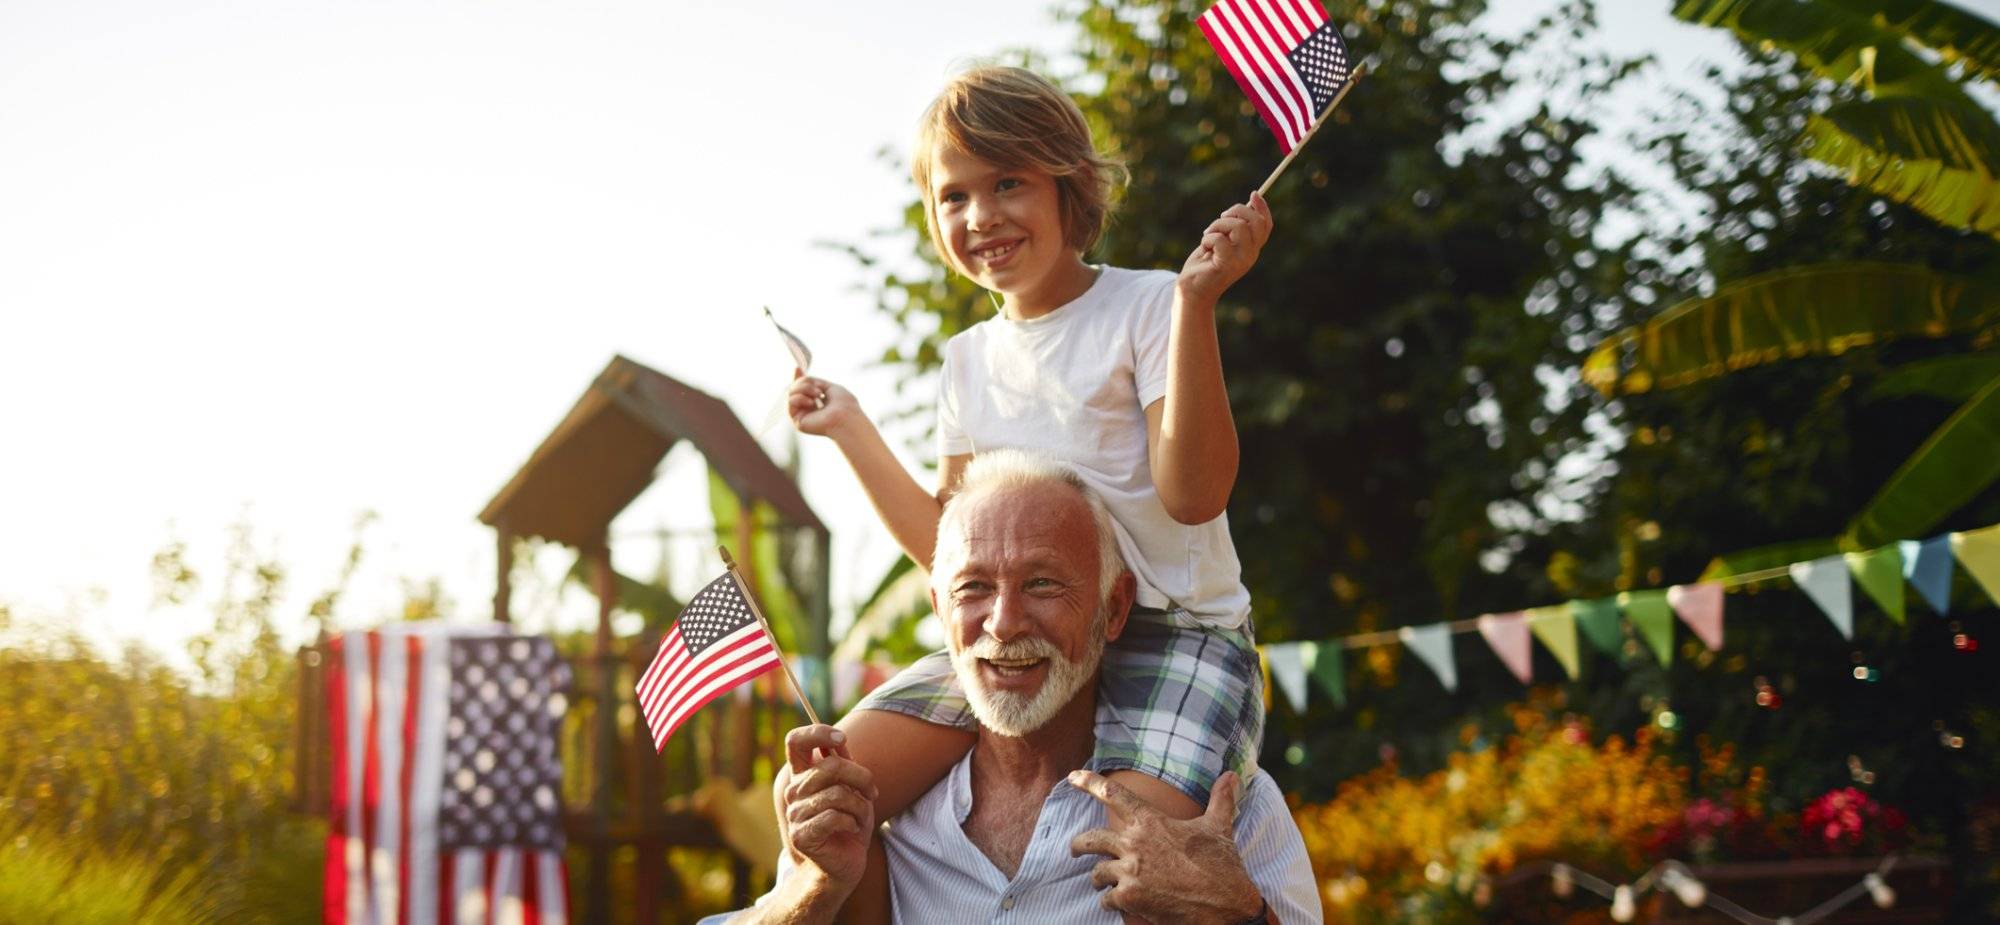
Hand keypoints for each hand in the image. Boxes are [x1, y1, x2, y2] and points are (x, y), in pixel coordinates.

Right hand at [775, 724, 877, 890]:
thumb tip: (839, 741)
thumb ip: (844, 765)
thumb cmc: (850, 825)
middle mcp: (794, 792)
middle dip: (861, 777)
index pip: (796, 741)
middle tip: (872, 793)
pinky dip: (853, 822)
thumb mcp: (853, 791)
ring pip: (837, 794)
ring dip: (860, 806)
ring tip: (861, 817)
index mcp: (803, 776)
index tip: (841, 739)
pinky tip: (852, 830)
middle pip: (829, 766)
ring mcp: (795, 814)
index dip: (818, 733)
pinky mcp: (801, 835)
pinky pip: (835, 816)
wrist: (844, 866)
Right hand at [787, 370, 862, 438]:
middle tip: (817, 388)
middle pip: (794, 388)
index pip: (802, 389)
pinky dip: (800, 398)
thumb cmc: (843, 404)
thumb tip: (800, 374)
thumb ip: (814, 382)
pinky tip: (812, 403)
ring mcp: (802, 415)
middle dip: (804, 382)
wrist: (846, 417)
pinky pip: (790, 402)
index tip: (798, 368)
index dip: (798, 378)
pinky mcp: (797, 421)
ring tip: (818, 394)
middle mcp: (808, 410)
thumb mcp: (829, 387)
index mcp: (817, 403)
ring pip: (791, 393)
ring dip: (804, 389)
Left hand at [1069, 770, 1263, 924]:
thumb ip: (1221, 798)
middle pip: (1090, 839)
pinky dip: (1110, 901)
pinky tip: (1118, 902)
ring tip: (1102, 882)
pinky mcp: (1130, 898)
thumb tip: (1232, 775)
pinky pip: (1107, 899)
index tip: (1073, 777)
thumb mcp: (1219, 826)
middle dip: (1078, 846)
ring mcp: (1130, 872)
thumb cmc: (1221, 864)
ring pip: (1097, 873)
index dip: (1089, 782)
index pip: (1113, 794)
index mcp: (1150, 821)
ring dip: (1099, 878)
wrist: (1226, 904)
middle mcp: (1134, 843)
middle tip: (1074, 850)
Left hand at [1176, 193, 1273, 307]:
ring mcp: (1240, 261)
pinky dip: (1208, 238)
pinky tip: (1205, 248)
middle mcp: (1250, 255)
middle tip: (1221, 217)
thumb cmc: (1205, 263)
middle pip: (1256, 222)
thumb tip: (1248, 204)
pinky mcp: (1226, 265)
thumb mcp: (1222, 241)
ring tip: (1208, 235)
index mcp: (1252, 248)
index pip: (1266, 225)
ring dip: (1218, 225)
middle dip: (1237, 211)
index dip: (1262, 208)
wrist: (1193, 290)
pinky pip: (1220, 239)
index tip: (1254, 194)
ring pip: (1238, 227)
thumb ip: (1233, 227)